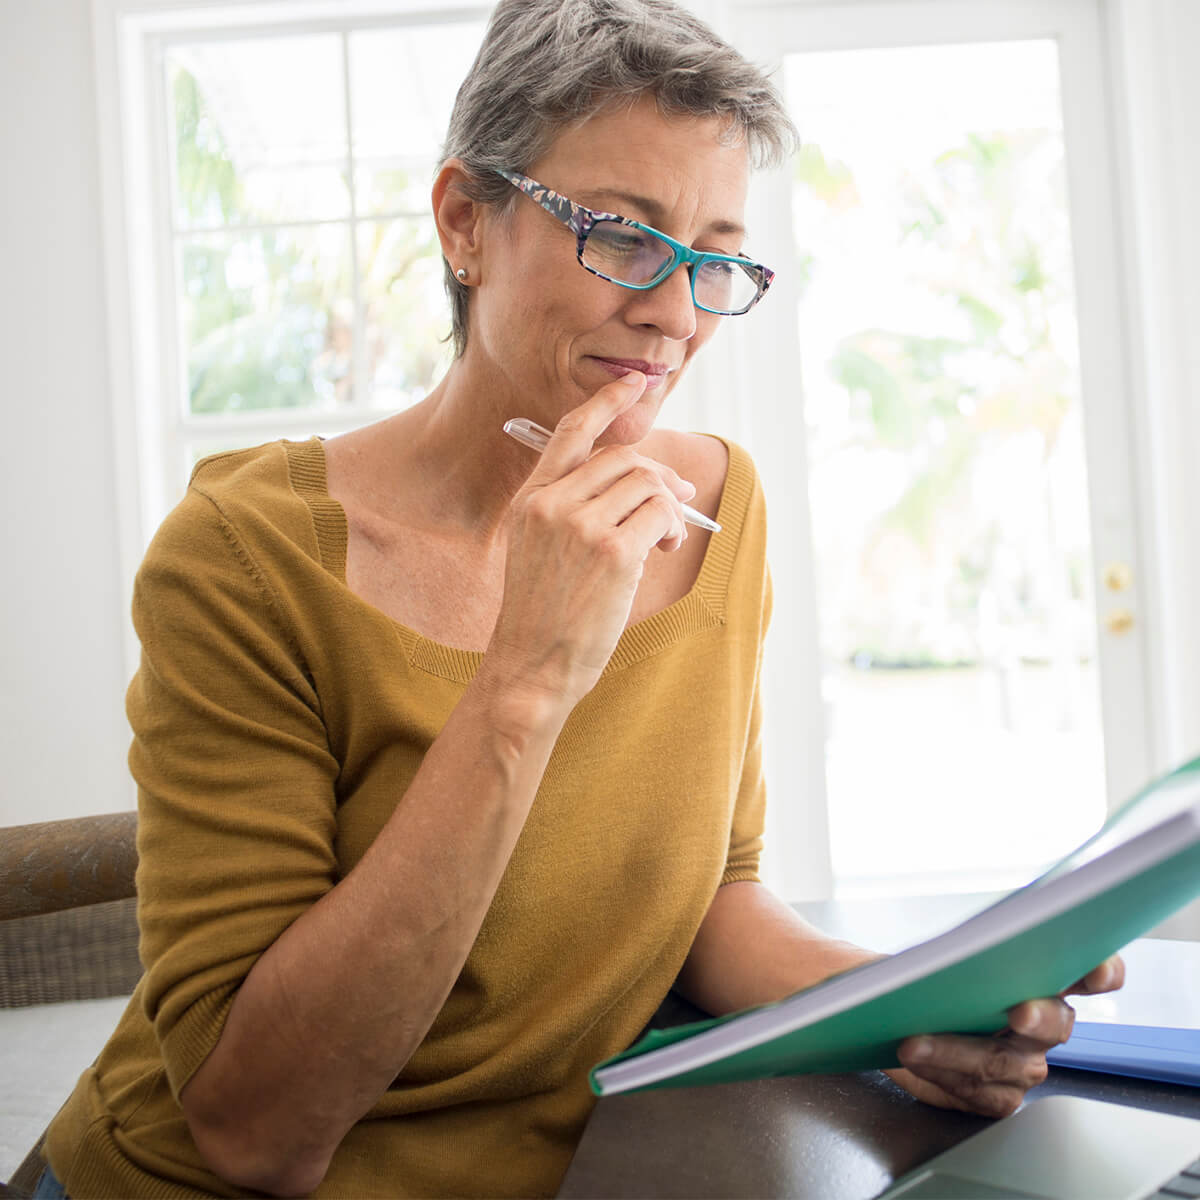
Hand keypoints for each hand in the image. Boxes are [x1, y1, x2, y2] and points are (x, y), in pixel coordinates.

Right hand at [484, 371, 696, 708]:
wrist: (531, 666)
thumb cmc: (543, 616)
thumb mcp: (541, 551)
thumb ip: (575, 511)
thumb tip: (649, 481)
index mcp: (530, 501)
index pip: (569, 433)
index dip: (606, 403)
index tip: (634, 383)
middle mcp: (550, 505)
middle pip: (623, 459)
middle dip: (660, 477)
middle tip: (678, 503)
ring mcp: (579, 526)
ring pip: (647, 484)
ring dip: (669, 508)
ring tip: (664, 540)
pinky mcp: (612, 552)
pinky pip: (660, 515)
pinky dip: (672, 527)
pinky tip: (664, 549)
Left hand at [884, 955, 1124, 1117]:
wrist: (892, 1017)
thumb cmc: (919, 978)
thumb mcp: (929, 953)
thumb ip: (950, 951)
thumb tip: (948, 953)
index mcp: (1037, 978)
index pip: (1083, 971)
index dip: (1101, 971)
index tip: (1100, 972)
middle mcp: (1040, 1024)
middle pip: (1055, 1022)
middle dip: (1039, 1017)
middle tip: (1020, 1012)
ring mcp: (1022, 1064)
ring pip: (1004, 1062)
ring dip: (956, 1050)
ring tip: (915, 1041)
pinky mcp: (997, 1096)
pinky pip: (977, 1092)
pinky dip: (941, 1072)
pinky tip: (914, 1058)